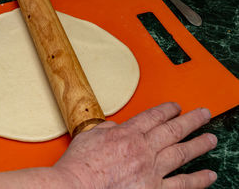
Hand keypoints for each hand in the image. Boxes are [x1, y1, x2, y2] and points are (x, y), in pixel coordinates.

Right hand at [54, 102, 217, 188]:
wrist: (76, 186)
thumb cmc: (80, 164)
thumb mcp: (90, 135)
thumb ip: (107, 128)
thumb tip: (117, 126)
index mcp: (127, 133)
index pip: (153, 116)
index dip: (168, 109)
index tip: (176, 107)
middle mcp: (143, 149)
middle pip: (173, 130)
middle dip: (191, 120)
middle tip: (204, 114)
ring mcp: (151, 170)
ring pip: (181, 153)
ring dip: (199, 145)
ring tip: (211, 139)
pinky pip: (181, 184)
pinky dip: (197, 180)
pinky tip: (208, 175)